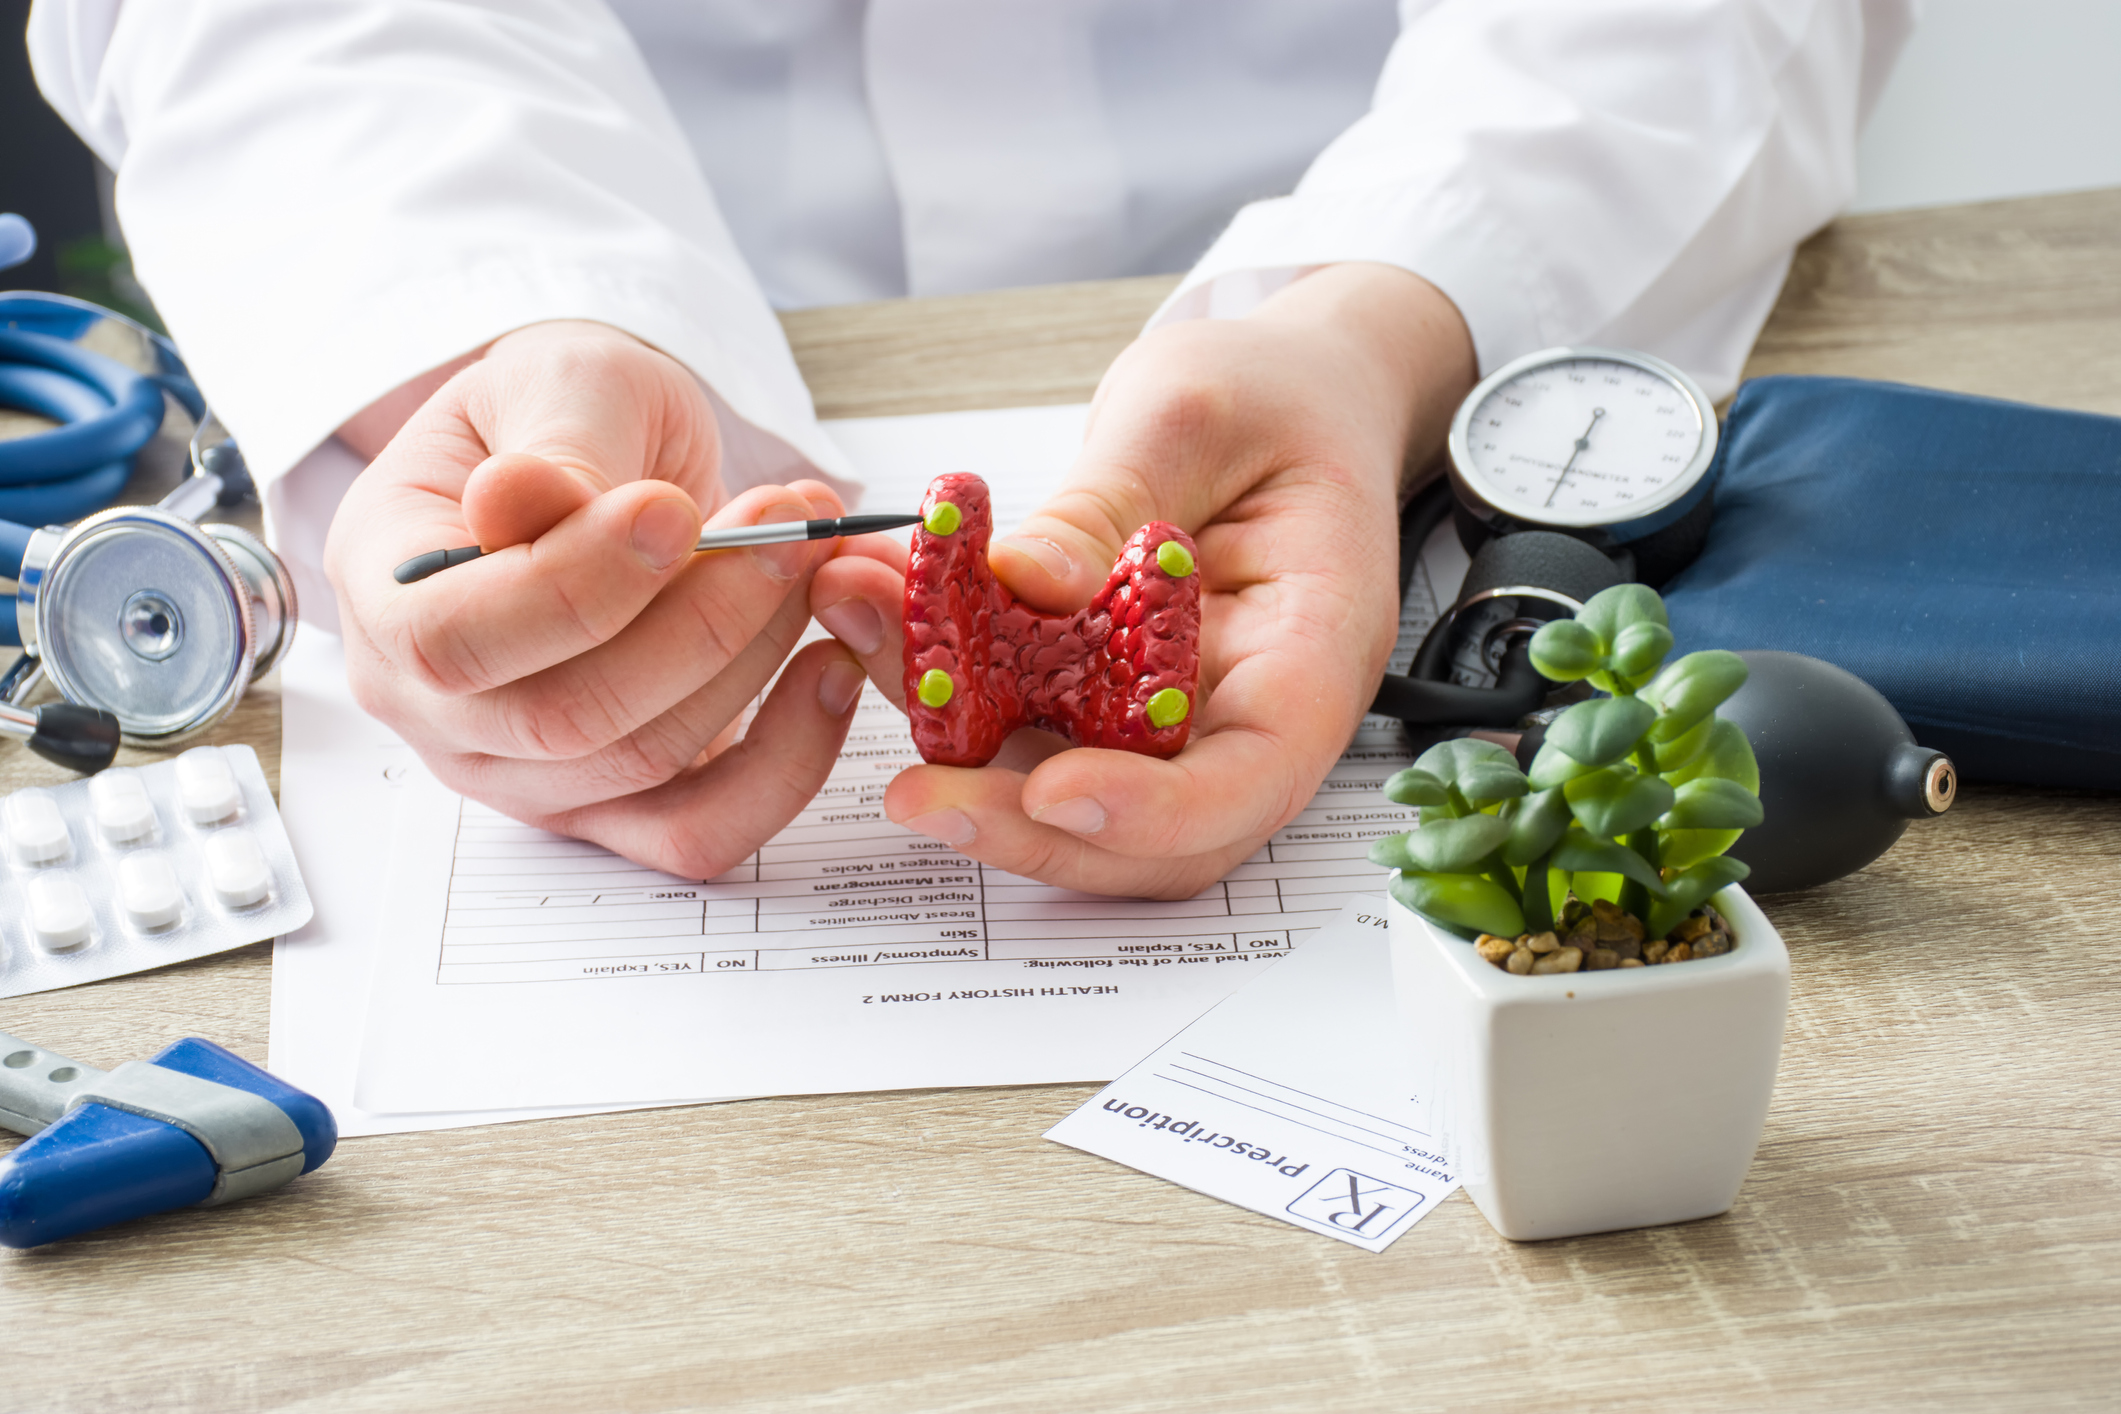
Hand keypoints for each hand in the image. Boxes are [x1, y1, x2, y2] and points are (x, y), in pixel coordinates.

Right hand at [325, 321, 868, 876]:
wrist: (613, 458)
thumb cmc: (566, 414)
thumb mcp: (553, 381)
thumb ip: (551, 443)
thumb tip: (515, 500)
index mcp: (384, 594)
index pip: (452, 641)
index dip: (573, 588)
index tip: (674, 510)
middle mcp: (435, 710)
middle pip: (562, 720)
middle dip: (700, 623)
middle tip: (787, 529)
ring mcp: (524, 772)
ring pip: (644, 766)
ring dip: (754, 663)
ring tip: (812, 560)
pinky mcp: (618, 806)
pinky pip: (702, 829)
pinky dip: (785, 764)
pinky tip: (830, 669)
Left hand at [811, 264, 1474, 896]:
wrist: (1289, 394)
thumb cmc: (1274, 395)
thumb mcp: (1192, 414)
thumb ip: (1109, 500)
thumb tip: (1026, 580)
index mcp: (1314, 649)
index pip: (1252, 778)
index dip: (1155, 811)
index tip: (1052, 791)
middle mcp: (1250, 711)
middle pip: (1154, 835)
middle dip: (1028, 828)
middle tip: (914, 792)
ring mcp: (1177, 718)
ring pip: (1077, 797)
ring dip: (964, 761)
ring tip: (863, 646)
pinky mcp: (1109, 702)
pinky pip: (1033, 732)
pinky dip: (954, 698)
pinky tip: (879, 621)